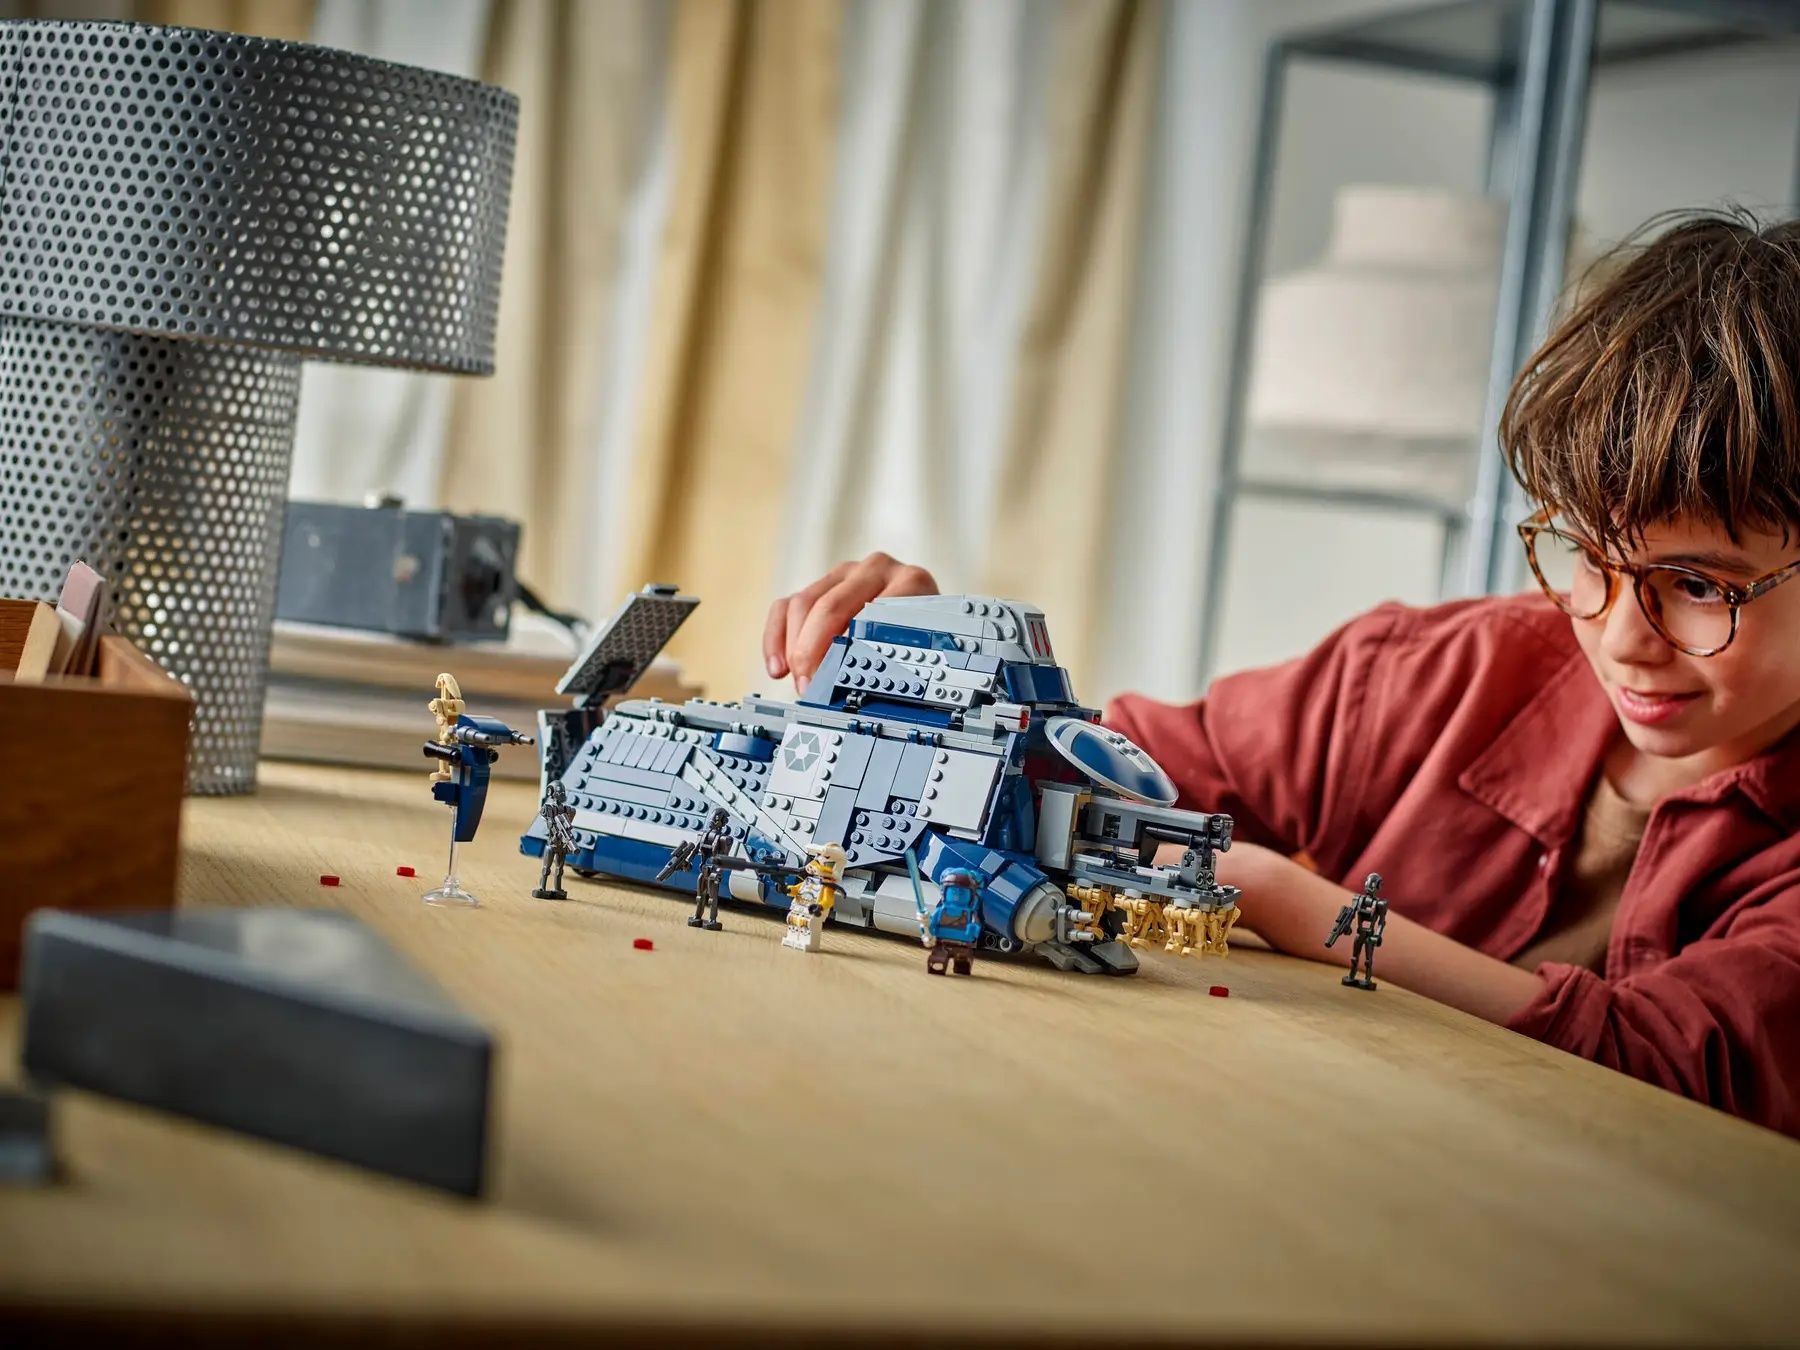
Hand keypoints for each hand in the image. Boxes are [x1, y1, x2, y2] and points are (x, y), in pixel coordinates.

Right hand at [763, 552, 937, 685]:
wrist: (930, 617)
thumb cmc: (926, 637)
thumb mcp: (924, 647)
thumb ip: (898, 658)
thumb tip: (864, 685)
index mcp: (910, 582)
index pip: (868, 611)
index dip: (846, 649)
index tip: (834, 682)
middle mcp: (875, 570)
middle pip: (829, 606)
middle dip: (813, 652)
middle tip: (811, 688)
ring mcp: (844, 574)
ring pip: (802, 604)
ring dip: (794, 650)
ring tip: (801, 684)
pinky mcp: (820, 585)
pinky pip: (785, 607)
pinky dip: (776, 639)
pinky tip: (778, 669)